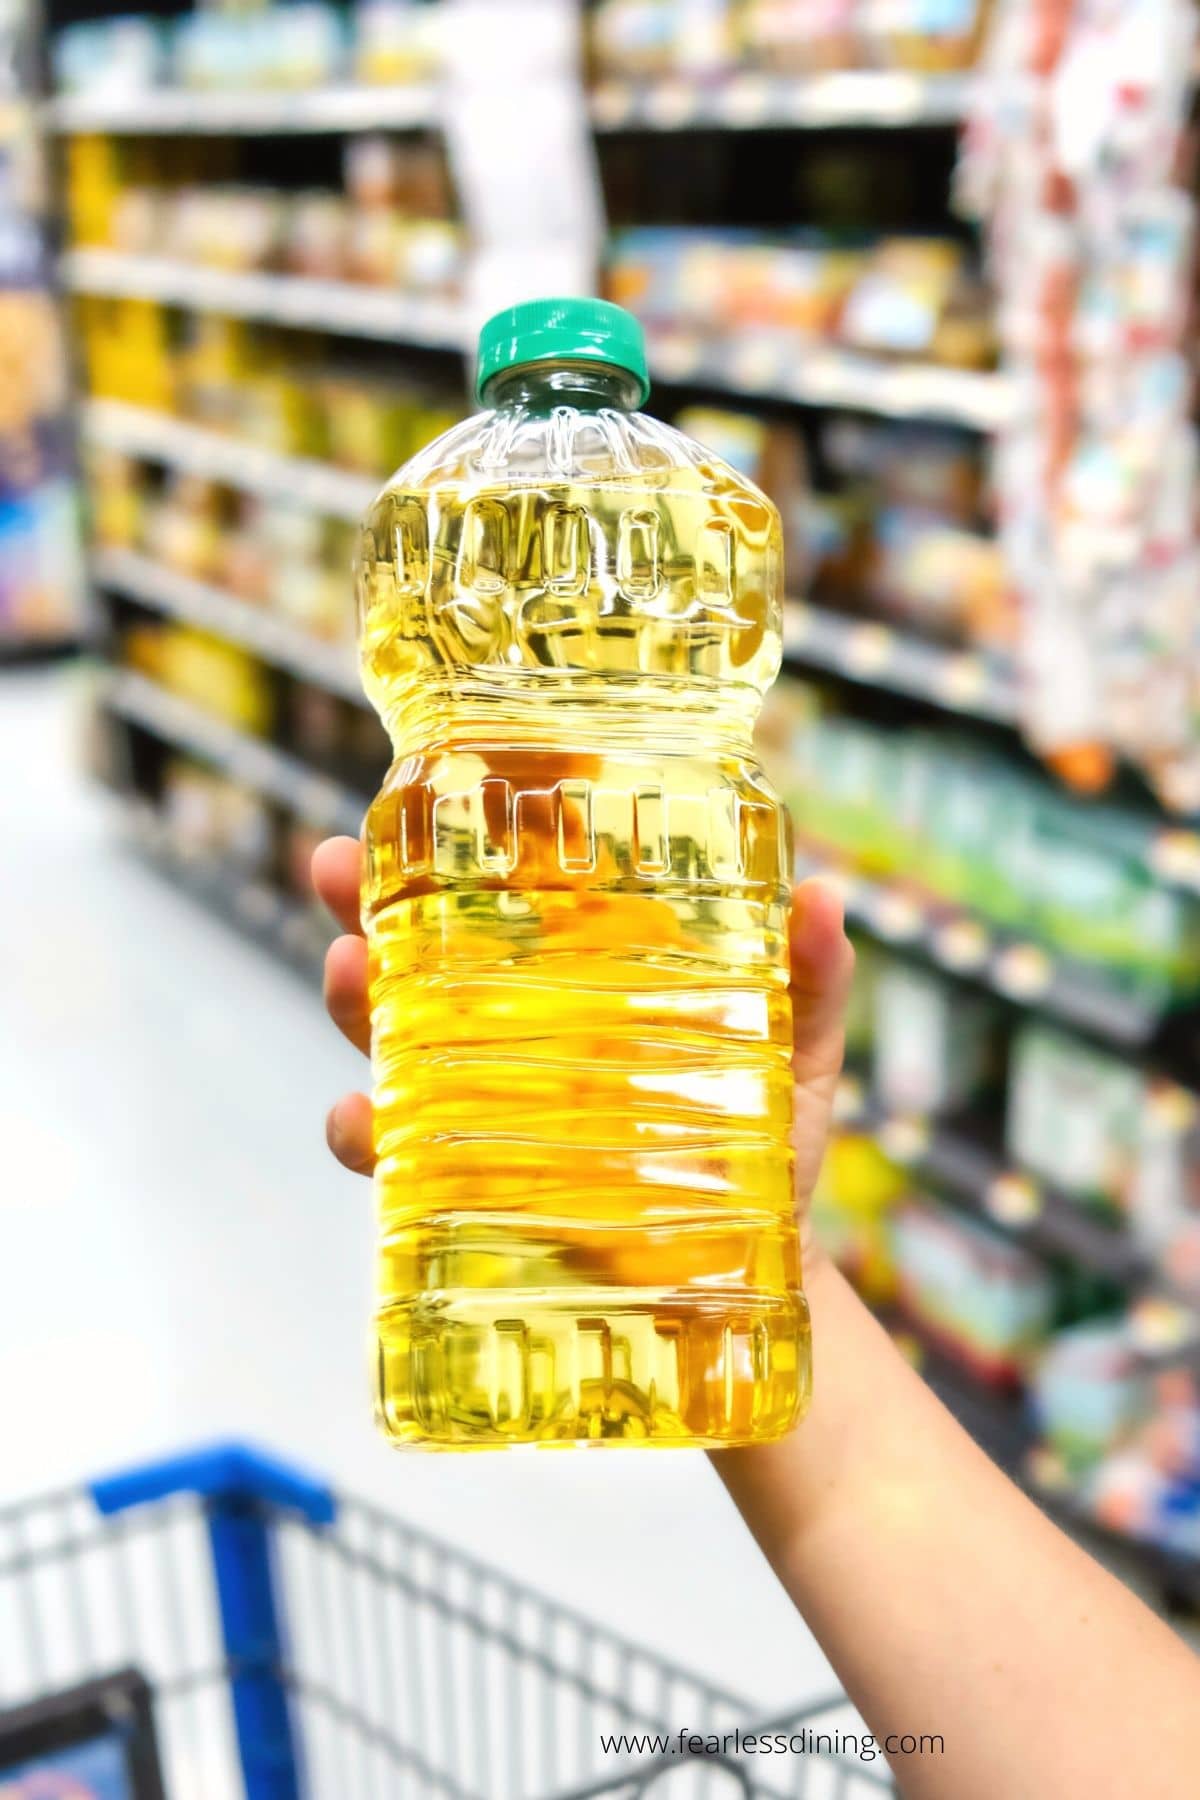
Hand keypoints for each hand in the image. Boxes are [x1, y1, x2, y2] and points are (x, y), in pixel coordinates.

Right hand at [311, 836, 853, 1259]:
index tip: (415, 801)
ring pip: (390, 1045)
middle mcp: (516, 1041)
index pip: (503, 906)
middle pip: (418, 961)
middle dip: (363, 910)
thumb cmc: (770, 1150)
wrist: (752, 1276)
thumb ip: (809, 983)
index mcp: (581, 989)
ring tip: (343, 969)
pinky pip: (398, 1161)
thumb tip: (828, 896)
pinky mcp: (473, 1191)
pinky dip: (367, 1136)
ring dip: (351, 1002)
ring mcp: (486, 1113)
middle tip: (332, 868)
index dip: (452, 853)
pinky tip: (361, 1117)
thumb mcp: (795, 1056)